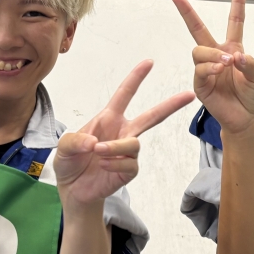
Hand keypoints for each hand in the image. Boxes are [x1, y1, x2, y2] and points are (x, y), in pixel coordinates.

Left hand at [54, 60, 193, 207]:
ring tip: (98, 152)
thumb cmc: (70, 163)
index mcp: (108, 119)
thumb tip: (95, 143)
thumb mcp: (64, 147)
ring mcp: (127, 151)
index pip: (125, 94)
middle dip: (170, 105)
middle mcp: (122, 132)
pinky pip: (130, 163)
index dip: (136, 78)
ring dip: (115, 147)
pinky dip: (114, 163)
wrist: (73, 190)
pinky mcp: (129, 170)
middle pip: (152, 116)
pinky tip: (103, 166)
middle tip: (189, 95)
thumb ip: (74, 140)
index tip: (149, 62)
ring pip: (134, 144)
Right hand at [171, 0, 253, 134]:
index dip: (236, 4)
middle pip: (198, 29)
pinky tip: (220, 70)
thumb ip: (249, 64)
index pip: (234, 22)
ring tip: (227, 63)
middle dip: (187, 12)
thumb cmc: (252, 95)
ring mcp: (206, 69)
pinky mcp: (200, 84)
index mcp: (233, 48)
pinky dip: (210, 67)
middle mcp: (216, 55)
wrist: (246, 118)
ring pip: (199, 50)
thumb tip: (234, 56)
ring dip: (213, 54)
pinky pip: (199, 70)